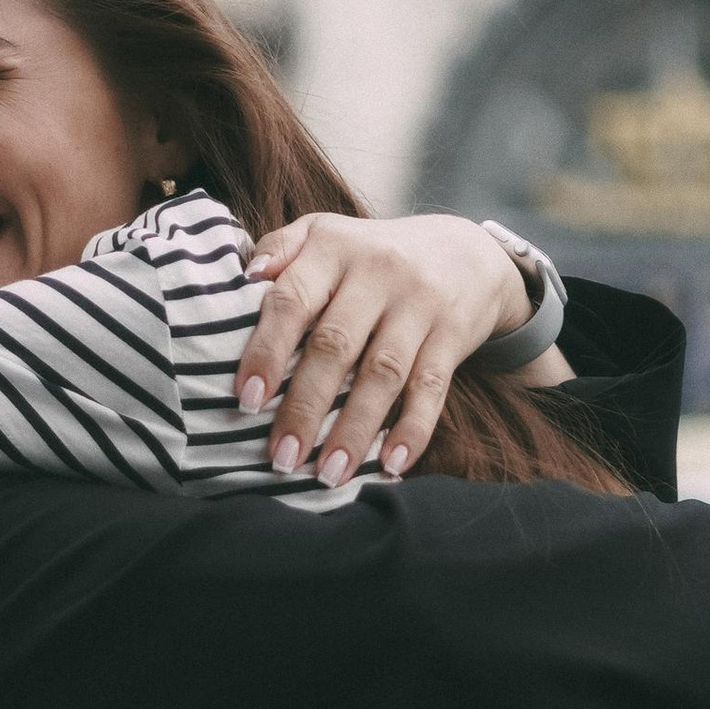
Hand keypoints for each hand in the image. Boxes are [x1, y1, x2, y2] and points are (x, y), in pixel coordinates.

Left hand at [238, 214, 537, 485]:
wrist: (467, 252)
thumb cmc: (373, 254)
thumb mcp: (326, 233)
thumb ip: (281, 249)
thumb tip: (242, 277)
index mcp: (333, 248)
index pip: (292, 300)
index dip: (267, 351)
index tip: (246, 400)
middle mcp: (377, 272)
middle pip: (335, 346)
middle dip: (305, 408)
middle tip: (281, 458)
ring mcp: (419, 305)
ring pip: (383, 375)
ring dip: (354, 430)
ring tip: (328, 475)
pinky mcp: (453, 335)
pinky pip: (432, 388)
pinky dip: (413, 429)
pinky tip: (392, 465)